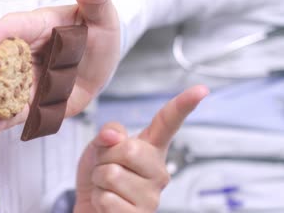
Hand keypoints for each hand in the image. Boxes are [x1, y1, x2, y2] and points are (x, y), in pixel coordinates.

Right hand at [0, 0, 120, 134]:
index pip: (15, 27)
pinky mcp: (32, 102)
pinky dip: (0, 120)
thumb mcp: (100, 14)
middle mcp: (25, 52)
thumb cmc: (96, 33)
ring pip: (0, 89)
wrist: (101, 63)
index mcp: (38, 26)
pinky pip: (15, 111)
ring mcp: (26, 79)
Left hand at [74, 85, 208, 212]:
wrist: (90, 208)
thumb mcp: (99, 147)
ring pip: (112, 174)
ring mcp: (152, 197)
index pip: (167, 123)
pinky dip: (98, 200)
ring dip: (99, 181)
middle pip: (128, 148)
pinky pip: (108, 199)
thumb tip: (113, 136)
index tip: (201, 90)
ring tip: (106, 187)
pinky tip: (106, 204)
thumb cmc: (100, 176)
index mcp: (150, 149)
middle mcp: (158, 172)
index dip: (182, 105)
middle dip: (104, 157)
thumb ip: (108, 134)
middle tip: (104, 168)